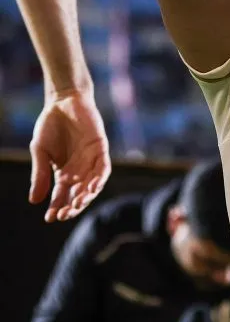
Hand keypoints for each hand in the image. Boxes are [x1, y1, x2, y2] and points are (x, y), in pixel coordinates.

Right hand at [29, 87, 110, 221]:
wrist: (63, 102)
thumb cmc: (50, 126)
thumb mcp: (40, 151)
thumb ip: (40, 174)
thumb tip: (34, 201)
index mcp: (63, 174)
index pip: (61, 196)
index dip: (56, 207)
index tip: (49, 218)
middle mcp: (79, 171)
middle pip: (78, 195)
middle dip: (72, 206)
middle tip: (64, 214)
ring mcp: (91, 161)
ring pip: (92, 185)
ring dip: (86, 196)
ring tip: (77, 204)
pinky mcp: (100, 149)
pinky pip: (103, 168)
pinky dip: (99, 179)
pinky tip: (92, 188)